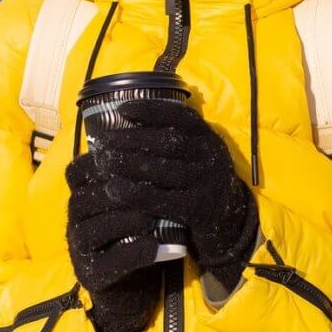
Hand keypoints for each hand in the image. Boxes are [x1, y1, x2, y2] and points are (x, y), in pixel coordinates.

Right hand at [65, 151, 162, 331]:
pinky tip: (166, 247)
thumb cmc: (131, 238)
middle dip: (117, 189)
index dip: (101, 161)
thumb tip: (153, 139)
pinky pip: (114, 261)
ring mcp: (80, 251)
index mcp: (81, 200)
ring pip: (95, 228)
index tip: (133, 154)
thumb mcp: (129, 207)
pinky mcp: (94, 276)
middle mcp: (74, 223)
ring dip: (127, 219)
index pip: (77, 172)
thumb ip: (131, 181)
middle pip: (84, 198)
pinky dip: (140, 252)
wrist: (128, 292)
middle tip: (150, 183)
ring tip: (155, 216)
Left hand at [92, 98, 258, 292]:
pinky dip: (135, 193)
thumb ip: (172, 139)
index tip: (121, 109)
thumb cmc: (199, 181)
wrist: (229, 223)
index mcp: (208, 137)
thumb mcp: (195, 155)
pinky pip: (162, 200)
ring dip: (128, 164)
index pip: (180, 116)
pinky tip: (114, 189)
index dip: (150, 110)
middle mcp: (211, 156)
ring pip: (163, 169)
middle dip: (131, 138)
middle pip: (167, 141)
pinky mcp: (198, 210)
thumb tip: (123, 120)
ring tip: (103, 162)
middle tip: (102, 141)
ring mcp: (206, 183)